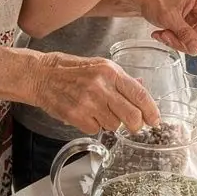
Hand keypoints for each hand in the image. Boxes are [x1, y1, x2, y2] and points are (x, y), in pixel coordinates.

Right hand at [31, 54, 158, 133]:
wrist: (41, 76)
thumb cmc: (70, 70)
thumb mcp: (99, 65)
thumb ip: (121, 79)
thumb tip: (142, 88)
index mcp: (110, 71)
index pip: (139, 94)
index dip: (151, 110)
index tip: (155, 120)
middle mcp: (101, 86)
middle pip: (131, 115)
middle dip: (136, 125)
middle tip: (135, 126)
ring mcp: (88, 102)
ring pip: (114, 125)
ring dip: (111, 123)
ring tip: (99, 112)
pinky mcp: (76, 116)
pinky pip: (96, 130)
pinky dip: (95, 126)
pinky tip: (86, 115)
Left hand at [136, 0, 196, 57]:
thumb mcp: (169, 17)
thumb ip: (185, 34)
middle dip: (190, 41)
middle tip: (171, 40)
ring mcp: (195, 17)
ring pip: (196, 39)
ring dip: (179, 42)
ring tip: (162, 35)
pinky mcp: (187, 25)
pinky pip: (187, 39)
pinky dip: (174, 40)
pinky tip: (160, 34)